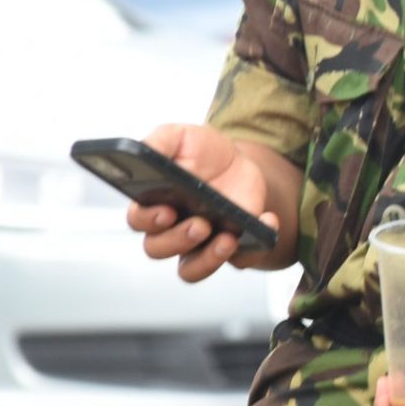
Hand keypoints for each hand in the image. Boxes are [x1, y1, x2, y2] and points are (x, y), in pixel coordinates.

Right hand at [130, 124, 285, 281]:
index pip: (139, 220)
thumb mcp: (179, 136)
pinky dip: (254, 249)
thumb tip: (145, 150)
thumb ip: (159, 142)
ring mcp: (201, 243)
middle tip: (200, 224)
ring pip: (192, 269)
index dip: (148, 220)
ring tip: (227, 239)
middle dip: (178, 240)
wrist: (237, 160)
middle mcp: (171, 229)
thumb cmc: (201, 152)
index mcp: (153, 202)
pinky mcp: (232, 247)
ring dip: (208, 260)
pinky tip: (266, 221)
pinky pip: (240, 260)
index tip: (166, 210)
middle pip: (160, 249)